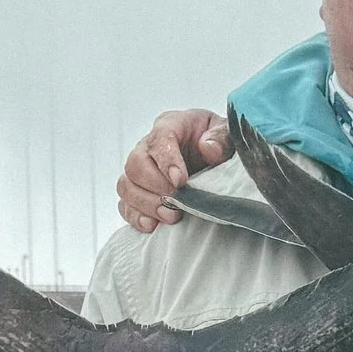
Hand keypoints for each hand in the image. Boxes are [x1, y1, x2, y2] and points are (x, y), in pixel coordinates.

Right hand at [118, 108, 228, 231]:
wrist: (214, 159)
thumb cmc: (217, 143)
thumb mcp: (227, 133)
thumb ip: (221, 138)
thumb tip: (208, 148)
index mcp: (171, 125)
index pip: (159, 138)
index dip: (167, 160)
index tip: (181, 181)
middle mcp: (148, 146)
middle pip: (135, 163)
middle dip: (156, 187)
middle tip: (177, 202)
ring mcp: (139, 170)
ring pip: (126, 186)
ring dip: (146, 204)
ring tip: (171, 216)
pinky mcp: (138, 192)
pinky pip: (125, 205)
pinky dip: (136, 217)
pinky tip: (152, 226)